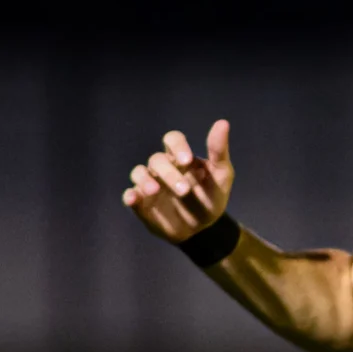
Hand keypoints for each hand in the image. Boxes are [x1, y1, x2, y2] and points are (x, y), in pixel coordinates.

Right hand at [123, 119, 233, 241]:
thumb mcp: (221, 176)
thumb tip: (223, 122)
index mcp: (181, 157)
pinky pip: (130, 195)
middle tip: (185, 191)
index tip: (187, 160)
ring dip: (144, 180)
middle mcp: (162, 168)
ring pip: (139, 173)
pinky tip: (133, 198)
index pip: (172, 139)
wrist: (204, 229)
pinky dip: (129, 195)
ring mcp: (150, 184)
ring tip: (154, 191)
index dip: (177, 146)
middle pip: (157, 160)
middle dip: (169, 173)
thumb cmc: (211, 197)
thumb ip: (219, 151)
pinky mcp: (141, 203)